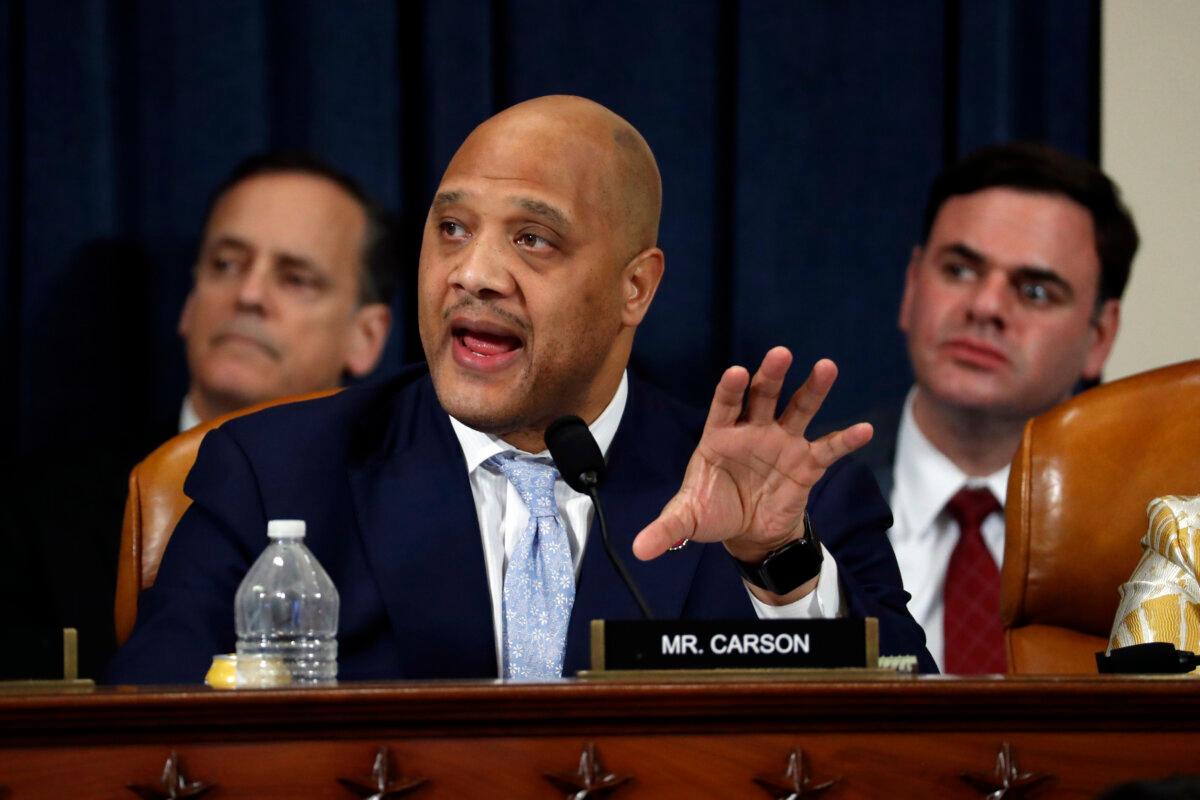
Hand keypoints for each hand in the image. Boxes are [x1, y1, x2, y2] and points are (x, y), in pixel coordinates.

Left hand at [631, 347, 871, 565]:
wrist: (747, 533)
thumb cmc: (714, 512)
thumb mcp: (688, 521)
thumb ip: (667, 530)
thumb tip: (639, 551)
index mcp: (720, 436)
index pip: (724, 406)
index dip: (730, 390)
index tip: (737, 373)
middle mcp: (753, 431)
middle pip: (763, 396)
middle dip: (771, 375)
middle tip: (780, 354)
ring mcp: (782, 443)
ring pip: (798, 409)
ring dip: (812, 389)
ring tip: (826, 367)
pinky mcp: (806, 463)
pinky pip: (827, 449)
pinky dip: (845, 439)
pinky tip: (863, 429)